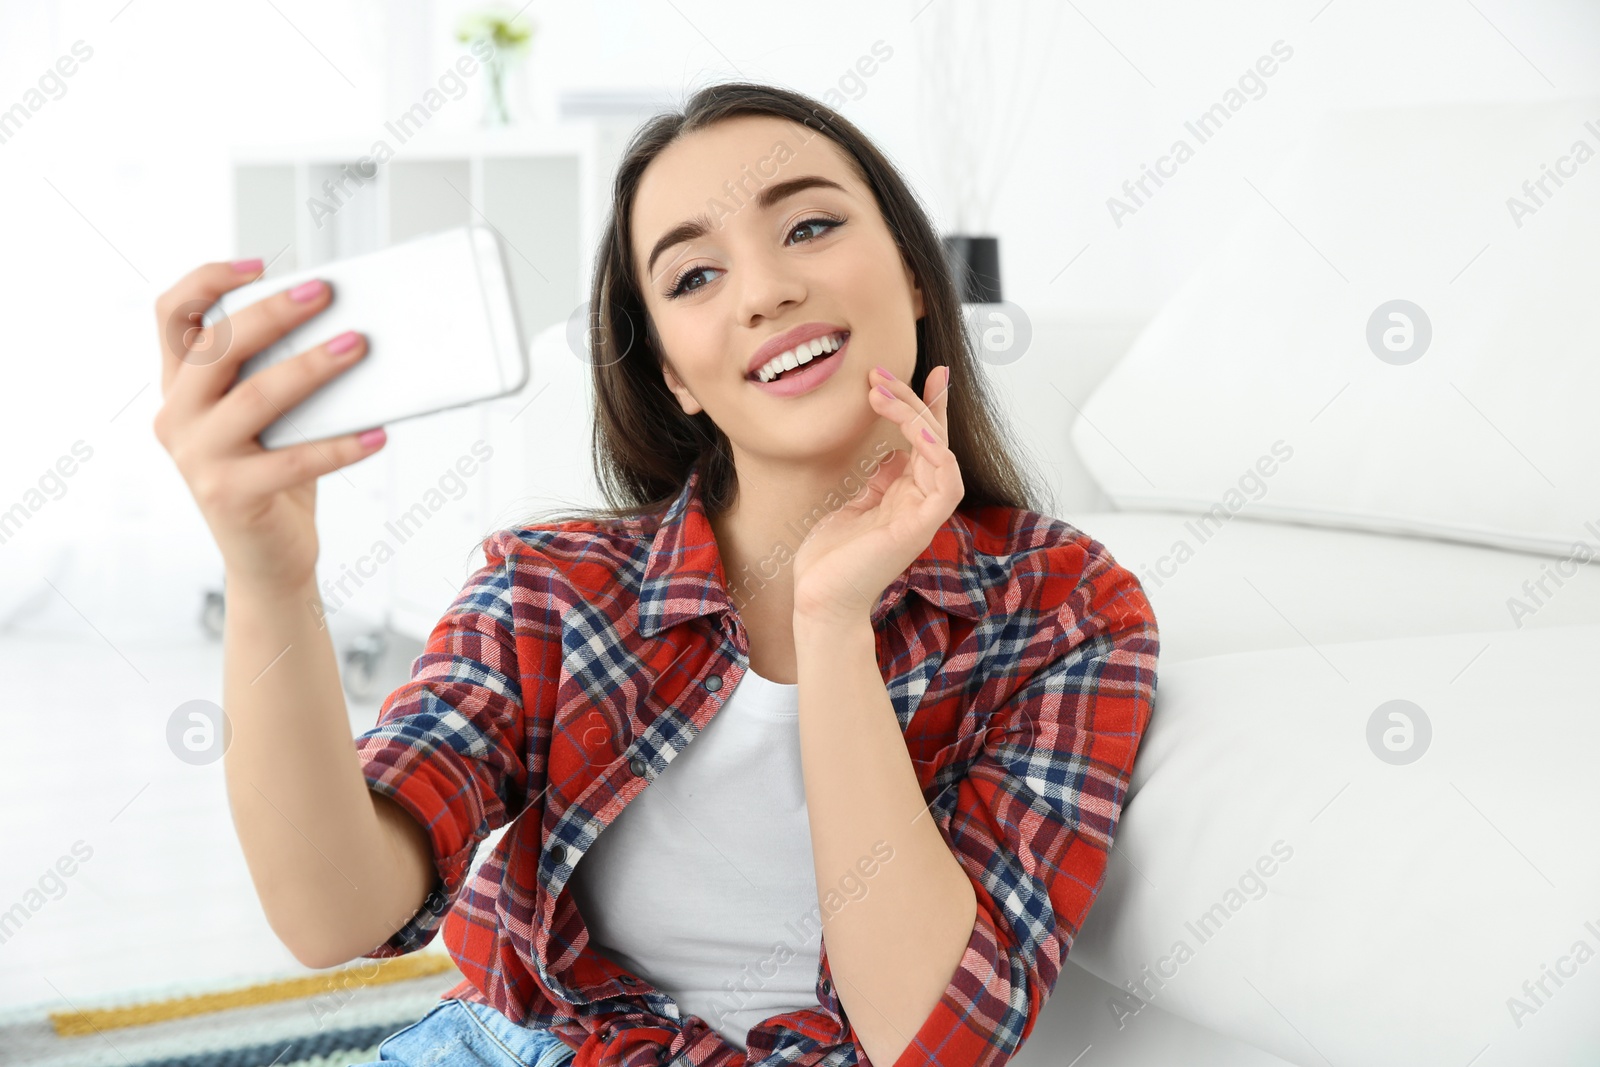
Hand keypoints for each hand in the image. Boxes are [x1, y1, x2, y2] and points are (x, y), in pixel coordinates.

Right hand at [152, 261, 385, 591]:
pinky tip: (379, 433)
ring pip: (257, 396)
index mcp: (179, 388)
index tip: (260, 265)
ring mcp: (197, 457)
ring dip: (313, 367)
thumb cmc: (276, 477)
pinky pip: (295, 460)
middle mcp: (175, 417)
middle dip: (275, 312)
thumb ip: (277, 376)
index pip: (171, 315)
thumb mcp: (268, 420)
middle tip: (327, 293)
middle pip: (219, 346)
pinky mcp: (230, 495)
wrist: (268, 561)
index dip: (207, 280)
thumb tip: (344, 328)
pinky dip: (343, 446)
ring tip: (359, 346)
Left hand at [791, 364, 960, 623]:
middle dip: (913, 400)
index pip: (927, 442)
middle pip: (933, 439)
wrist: (819, 600)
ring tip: (881, 393)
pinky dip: (935, 451)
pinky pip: (944, 481)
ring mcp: (923, 514)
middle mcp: (920, 501)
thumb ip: (879, 482)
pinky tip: (913, 428)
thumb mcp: (854, 506)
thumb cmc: (831, 561)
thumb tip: (892, 454)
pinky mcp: (919, 527)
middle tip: (879, 376)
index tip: (929, 372)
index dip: (930, 406)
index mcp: (906, 496)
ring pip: (939, 451)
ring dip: (916, 416)